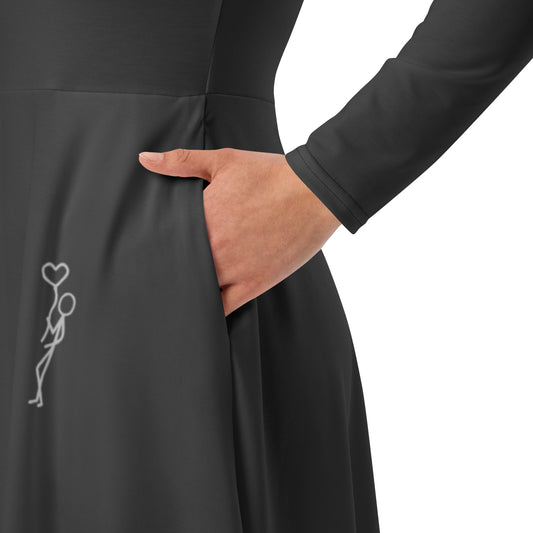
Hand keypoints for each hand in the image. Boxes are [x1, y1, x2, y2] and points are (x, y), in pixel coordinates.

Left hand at [138, 148, 340, 315]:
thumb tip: (145, 159)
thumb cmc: (271, 174)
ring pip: (196, 291)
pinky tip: (202, 309)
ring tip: (178, 292)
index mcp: (202, 218)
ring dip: (187, 291)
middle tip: (155, 276)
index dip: (152, 249)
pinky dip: (210, 311)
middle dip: (167, 271)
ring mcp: (234, 270)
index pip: (163, 241)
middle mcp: (213, 248)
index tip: (144, 253)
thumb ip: (182, 162)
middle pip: (177, 270)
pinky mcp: (255, 284)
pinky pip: (223, 308)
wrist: (315, 192)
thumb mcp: (224, 161)